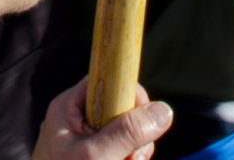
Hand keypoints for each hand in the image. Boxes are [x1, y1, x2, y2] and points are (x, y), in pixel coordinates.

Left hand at [31, 80, 171, 159]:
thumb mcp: (95, 155)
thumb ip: (126, 133)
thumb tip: (163, 110)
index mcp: (70, 107)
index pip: (107, 82)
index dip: (130, 95)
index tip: (145, 116)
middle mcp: (80, 120)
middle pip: (123, 110)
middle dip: (136, 134)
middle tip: (132, 155)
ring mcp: (89, 140)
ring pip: (128, 135)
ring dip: (135, 153)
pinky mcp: (98, 157)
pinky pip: (124, 151)